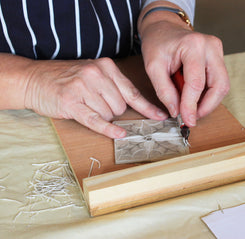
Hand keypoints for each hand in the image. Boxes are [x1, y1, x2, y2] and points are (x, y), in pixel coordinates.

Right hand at [24, 58, 167, 137]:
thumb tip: (134, 106)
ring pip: (109, 114)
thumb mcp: (92, 73)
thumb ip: (113, 86)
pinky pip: (95, 120)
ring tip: (86, 106)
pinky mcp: (71, 103)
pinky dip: (108, 129)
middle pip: (121, 106)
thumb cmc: (66, 78)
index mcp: (105, 66)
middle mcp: (96, 74)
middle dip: (113, 112)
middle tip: (97, 105)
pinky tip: (118, 134)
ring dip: (101, 116)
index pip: (132, 92)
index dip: (147, 107)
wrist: (33, 78)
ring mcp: (83, 88)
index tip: (160, 116)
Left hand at [139, 18, 229, 126]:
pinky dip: (208, 94)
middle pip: (219, 85)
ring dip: (209, 102)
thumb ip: (164, 91)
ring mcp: (217, 51)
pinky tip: (195, 99)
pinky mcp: (218, 57)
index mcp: (193, 45)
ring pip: (222, 85)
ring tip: (192, 109)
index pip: (196, 83)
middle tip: (192, 118)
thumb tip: (176, 111)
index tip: (186, 120)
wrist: (163, 29)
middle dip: (206, 106)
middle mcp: (211, 46)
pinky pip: (218, 81)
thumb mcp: (153, 67)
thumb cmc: (157, 44)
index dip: (192, 105)